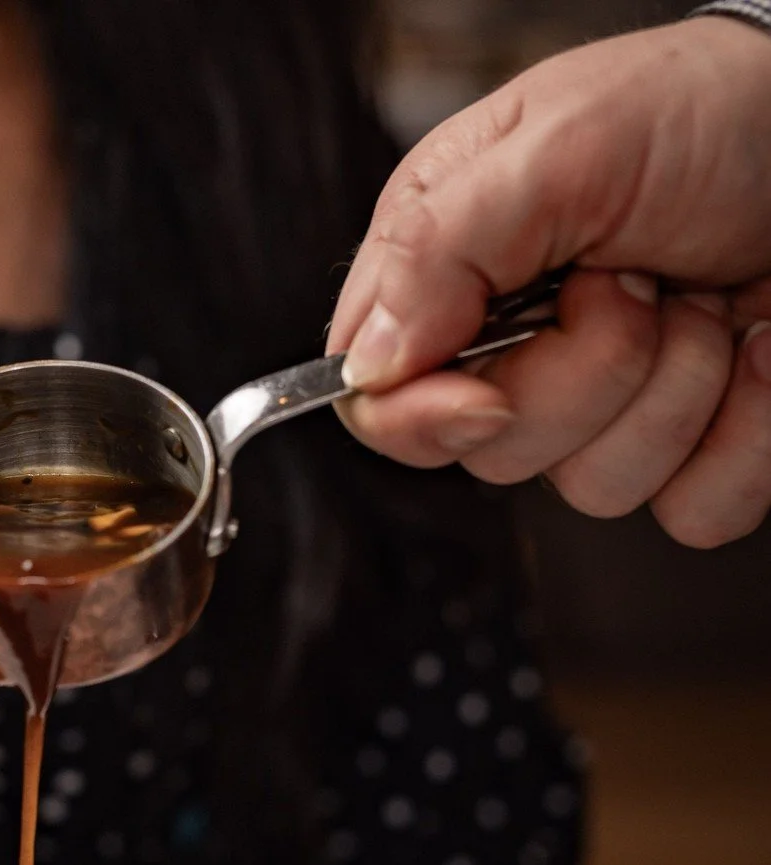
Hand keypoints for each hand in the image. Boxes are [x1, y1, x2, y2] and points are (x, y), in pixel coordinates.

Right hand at [327, 18, 770, 546]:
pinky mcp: (688, 447)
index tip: (492, 392)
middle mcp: (516, 346)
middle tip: (637, 280)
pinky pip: (693, 510)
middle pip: (495, 452)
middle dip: (589, 373)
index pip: (379, 400)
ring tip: (705, 297)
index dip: (425, 419)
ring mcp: (603, 406)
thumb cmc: (708, 111)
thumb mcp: (562, 143)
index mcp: (453, 270)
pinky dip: (746, 436)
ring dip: (677, 390)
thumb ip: (445, 246)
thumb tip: (374, 364)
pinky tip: (758, 350)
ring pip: (598, 489)